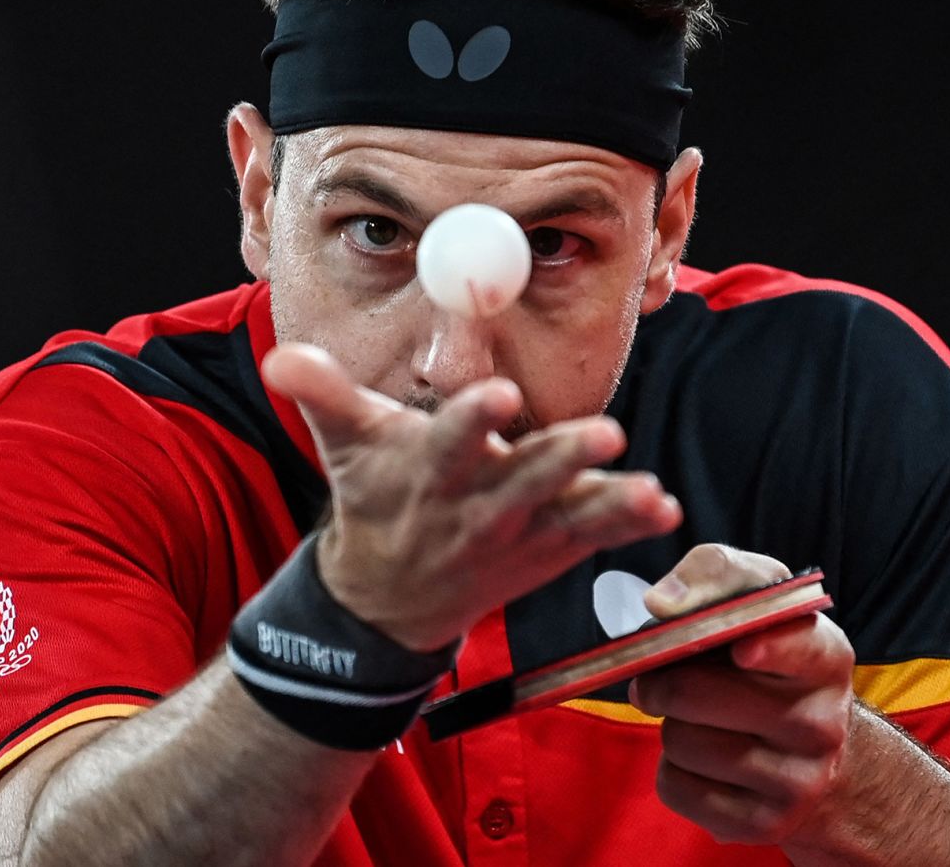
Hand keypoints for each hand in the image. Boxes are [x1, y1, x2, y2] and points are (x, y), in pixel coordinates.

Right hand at [260, 342, 681, 650]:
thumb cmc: (376, 494)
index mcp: (428, 471)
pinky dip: (628, 527)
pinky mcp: (550, 550)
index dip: (470, 420)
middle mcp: (476, 506)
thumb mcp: (344, 443)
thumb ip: (322, 393)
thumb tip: (282, 356)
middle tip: (606, 433)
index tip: (495, 392)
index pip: (447, 442)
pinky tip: (667, 510)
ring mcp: (519, 535)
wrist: (389, 592)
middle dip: (562, 460)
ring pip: (568, 517)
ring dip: (612, 506)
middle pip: (523, 481)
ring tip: (652, 494)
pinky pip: (594, 539)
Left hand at [629, 544, 854, 846]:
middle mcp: (822, 722)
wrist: (809, 750)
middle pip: (698, 693)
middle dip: (661, 679)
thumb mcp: (758, 599)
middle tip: (660, 674)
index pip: (800, 649)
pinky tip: (700, 756)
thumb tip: (660, 602)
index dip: (767, 648)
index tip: (741, 649)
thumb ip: (715, 574)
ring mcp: (798, 781)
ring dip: (669, 723)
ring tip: (694, 716)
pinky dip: (671, 768)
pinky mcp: (763, 824)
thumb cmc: (765, 656)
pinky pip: (676, 787)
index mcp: (826, 657)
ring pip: (682, 742)